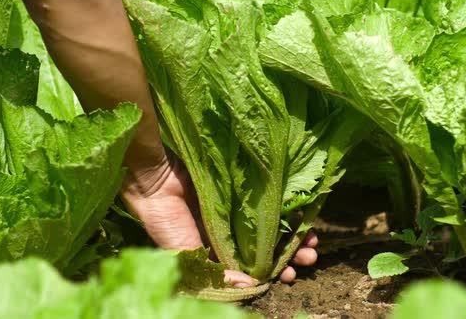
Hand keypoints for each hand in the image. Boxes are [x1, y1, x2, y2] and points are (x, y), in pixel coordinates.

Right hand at [120, 153, 317, 286]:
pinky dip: (286, 210)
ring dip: (294, 236)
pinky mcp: (242, 192)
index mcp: (219, 255)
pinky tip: (301, 216)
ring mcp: (239, 213)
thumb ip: (215, 273)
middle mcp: (232, 236)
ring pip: (273, 228)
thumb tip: (249, 287)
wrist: (153, 179)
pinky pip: (268, 203)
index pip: (253, 269)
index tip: (290, 276)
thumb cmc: (163, 221)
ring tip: (312, 242)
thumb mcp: (185, 253)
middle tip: (308, 260)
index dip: (273, 274)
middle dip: (291, 257)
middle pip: (269, 250)